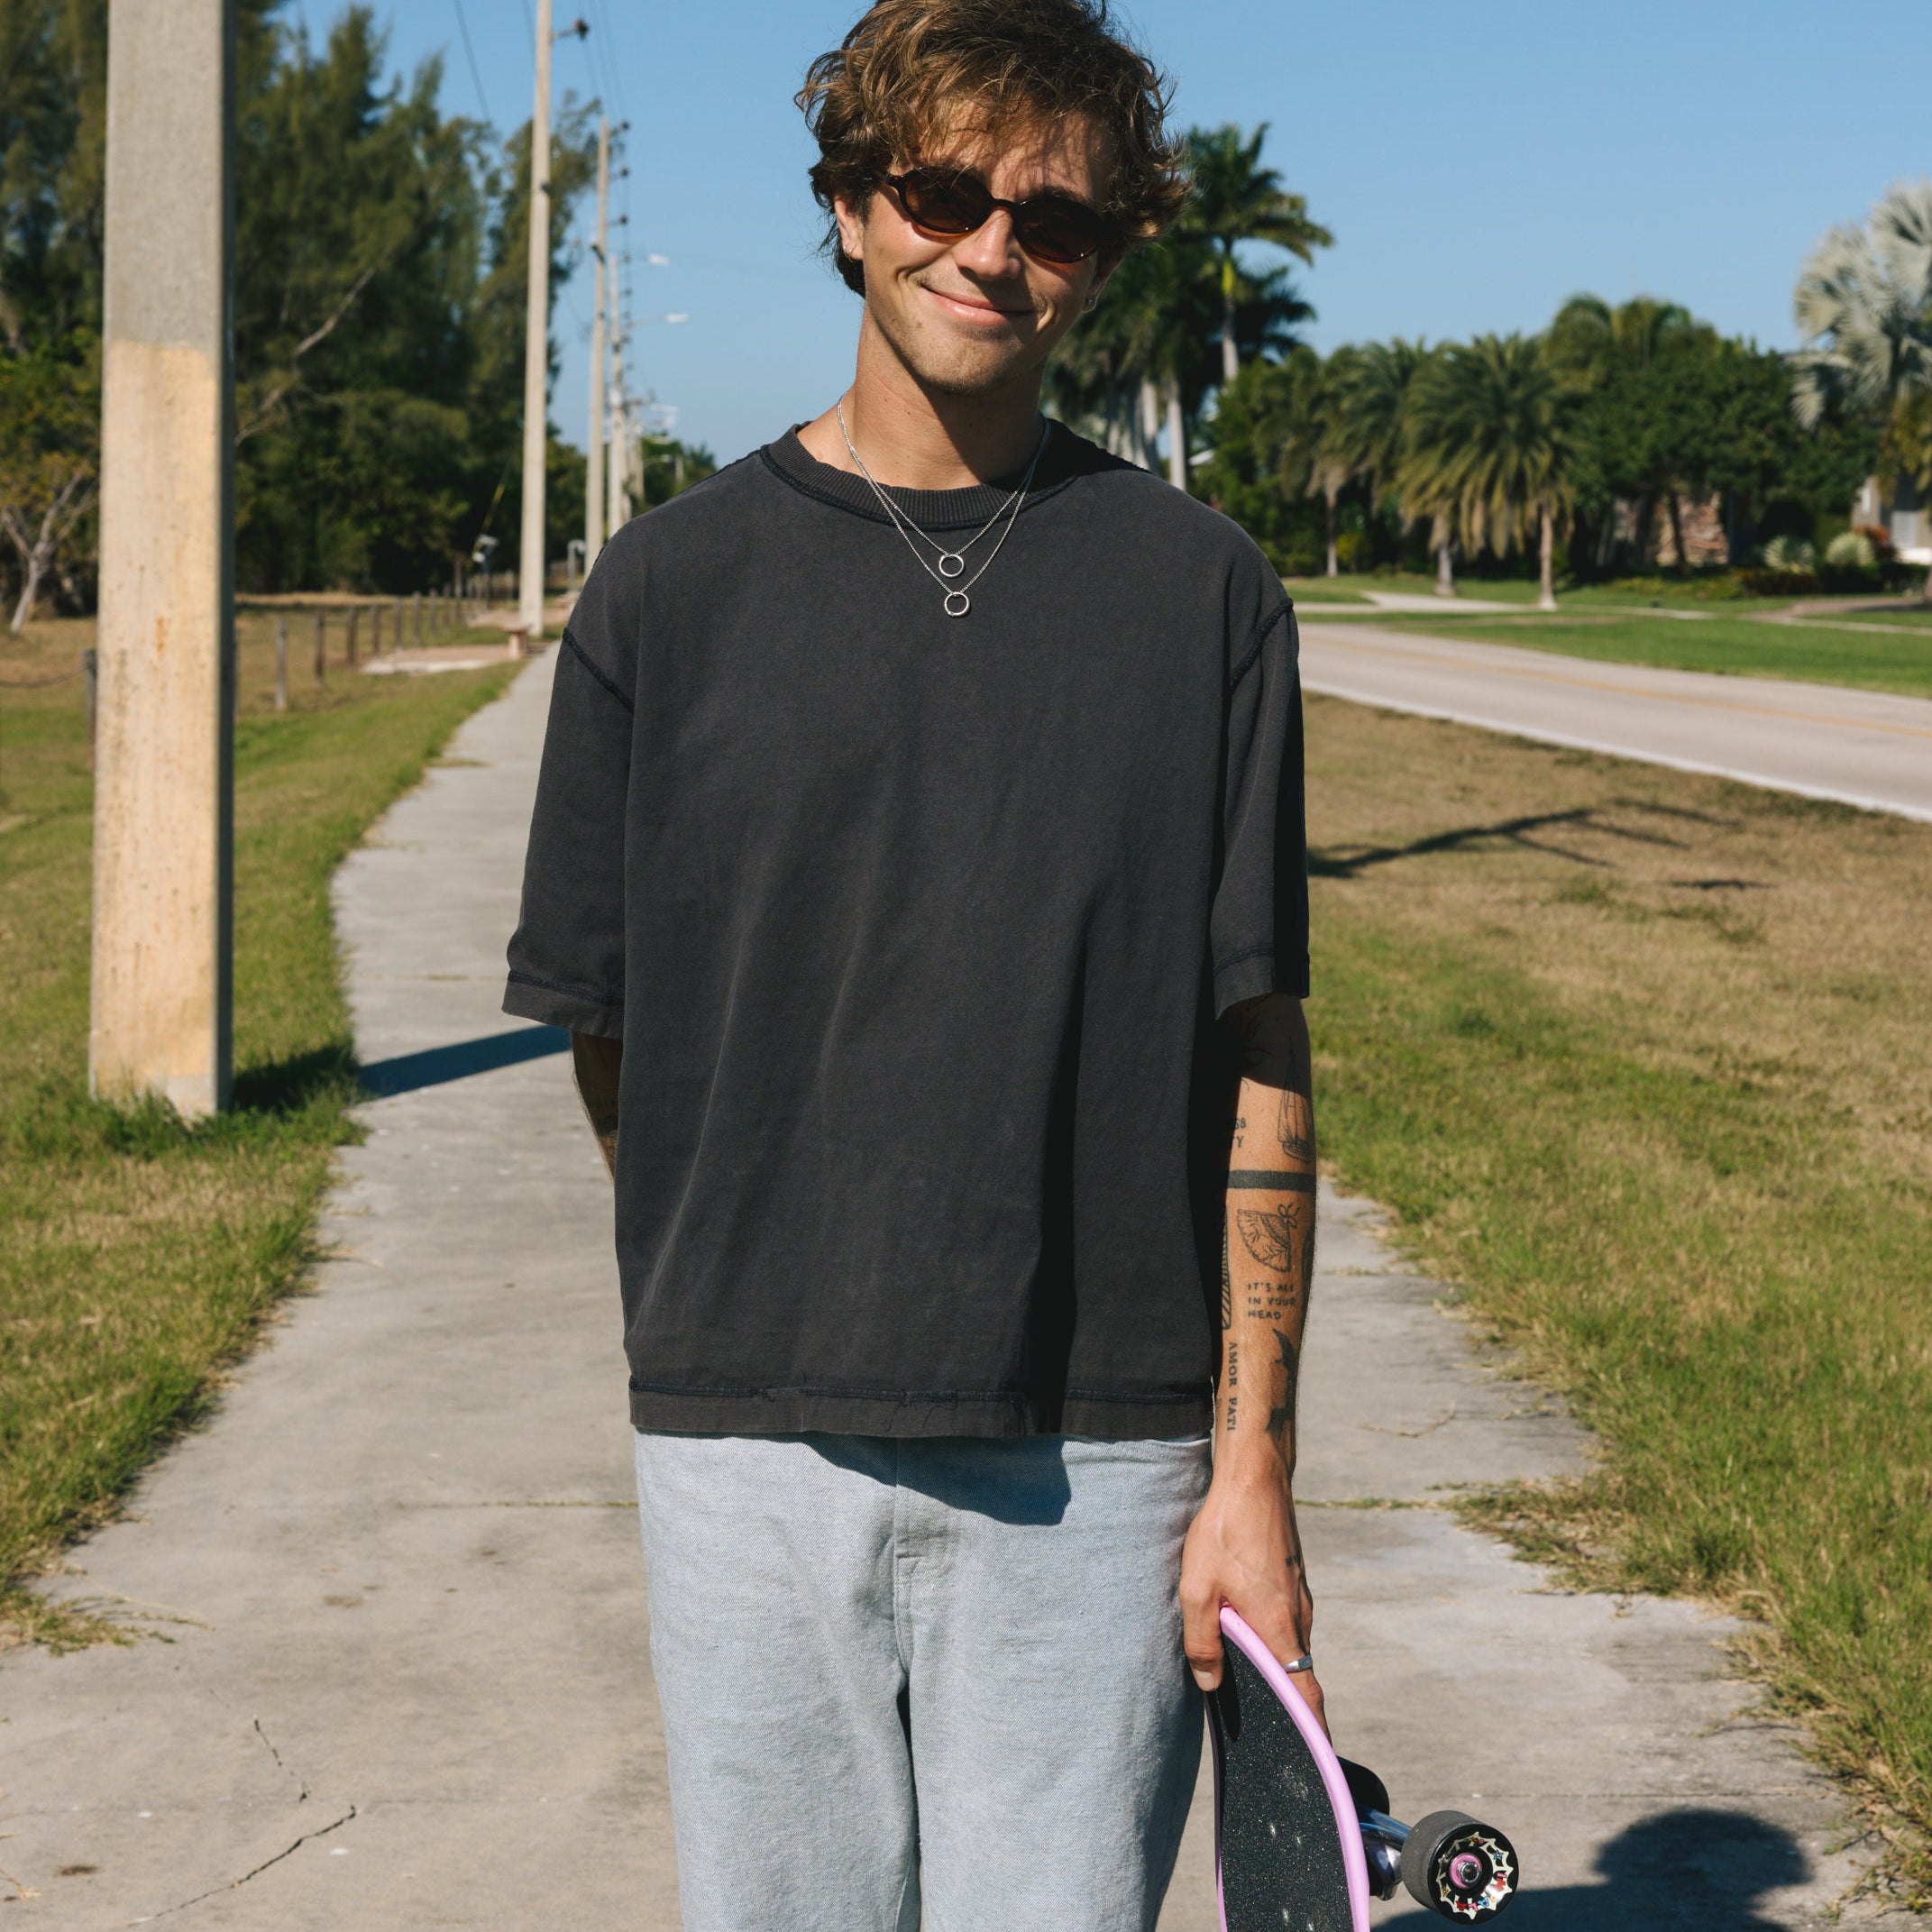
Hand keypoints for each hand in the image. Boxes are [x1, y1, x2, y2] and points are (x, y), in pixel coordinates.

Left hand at [1179, 1451, 1326, 1733]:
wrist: (1255, 1476)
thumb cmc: (1225, 1530)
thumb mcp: (1197, 1588)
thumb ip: (1202, 1641)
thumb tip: (1211, 1683)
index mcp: (1279, 1625)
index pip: (1306, 1691)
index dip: (1314, 1729)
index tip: (1319, 1760)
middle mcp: (1298, 1615)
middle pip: (1297, 1671)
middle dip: (1287, 1702)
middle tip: (1267, 1726)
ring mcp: (1299, 1595)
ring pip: (1289, 1642)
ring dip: (1274, 1662)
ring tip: (1246, 1680)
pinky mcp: (1292, 1578)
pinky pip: (1285, 1619)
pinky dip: (1271, 1635)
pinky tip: (1242, 1631)